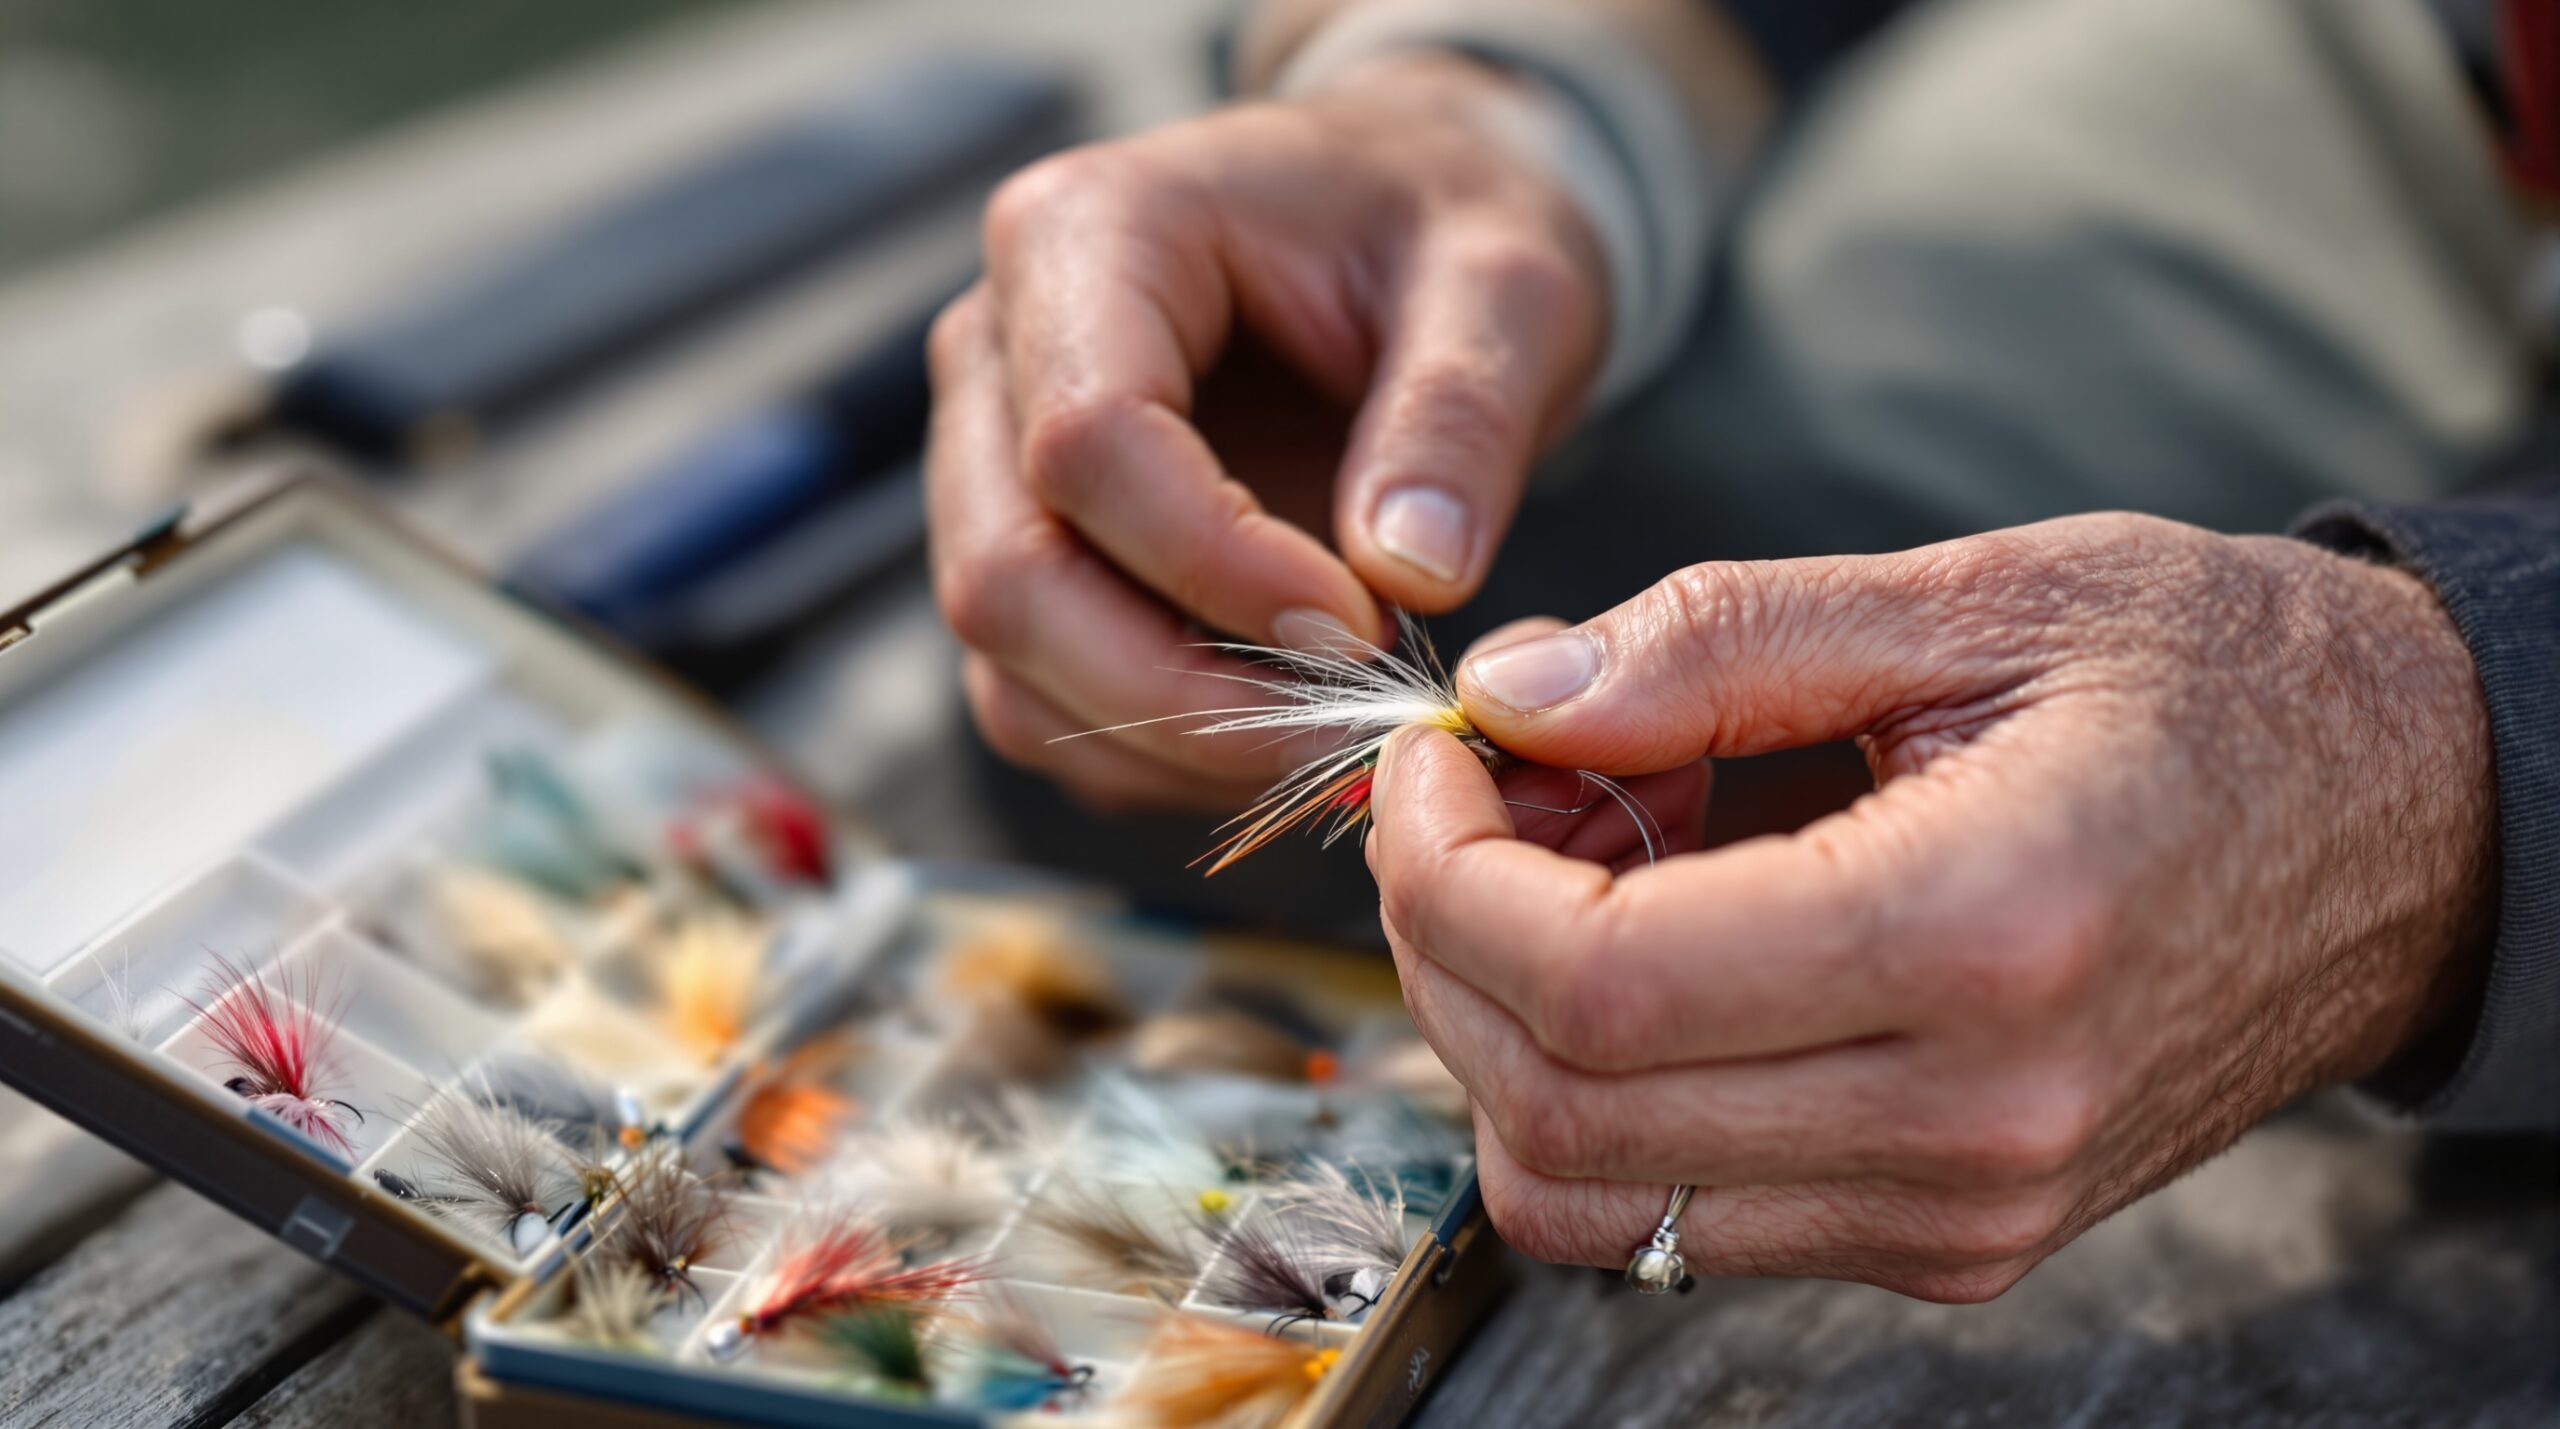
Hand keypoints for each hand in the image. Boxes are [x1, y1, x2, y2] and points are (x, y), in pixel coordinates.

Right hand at [927, 55, 1606, 806]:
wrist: (1407, 234)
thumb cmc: (1440, 232)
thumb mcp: (1504, 282)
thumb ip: (1460, 416)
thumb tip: (1411, 575)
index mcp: (1084, 234)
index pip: (1087, 443)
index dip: (1217, 565)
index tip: (1366, 625)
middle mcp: (995, 353)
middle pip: (1009, 578)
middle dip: (1178, 689)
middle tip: (1348, 727)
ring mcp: (987, 468)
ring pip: (1009, 667)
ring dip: (1167, 740)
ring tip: (1330, 732)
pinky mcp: (1024, 563)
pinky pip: (1039, 708)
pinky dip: (1155, 757)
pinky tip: (1280, 732)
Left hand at [1367, 513, 2495, 1299]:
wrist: (2409, 827)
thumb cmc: (2215, 684)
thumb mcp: (1975, 597)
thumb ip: (1718, 640)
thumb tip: (1511, 696)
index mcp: (1982, 934)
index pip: (1595, 982)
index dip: (1446, 869)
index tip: (1439, 757)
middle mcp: (1973, 1117)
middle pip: (1557, 1112)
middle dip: (1446, 943)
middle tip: (1479, 796)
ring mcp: (1964, 1207)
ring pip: (1590, 1199)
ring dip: (1512, 1028)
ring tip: (1584, 864)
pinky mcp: (1955, 1237)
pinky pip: (1682, 1214)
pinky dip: (1606, 1086)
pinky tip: (1663, 944)